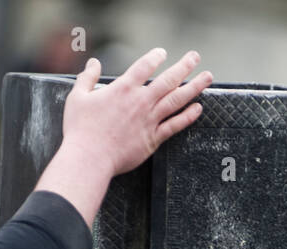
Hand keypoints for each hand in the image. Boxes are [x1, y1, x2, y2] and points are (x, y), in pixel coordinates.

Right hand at [62, 49, 213, 177]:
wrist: (89, 158)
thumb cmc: (80, 130)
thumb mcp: (78, 97)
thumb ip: (87, 78)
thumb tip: (93, 63)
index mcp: (123, 89)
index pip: (144, 66)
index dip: (155, 56)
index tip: (162, 52)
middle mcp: (140, 101)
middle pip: (168, 79)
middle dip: (184, 66)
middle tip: (195, 57)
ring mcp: (149, 120)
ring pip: (177, 100)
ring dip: (194, 87)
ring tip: (207, 78)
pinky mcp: (153, 139)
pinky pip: (175, 125)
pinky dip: (188, 116)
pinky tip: (199, 108)